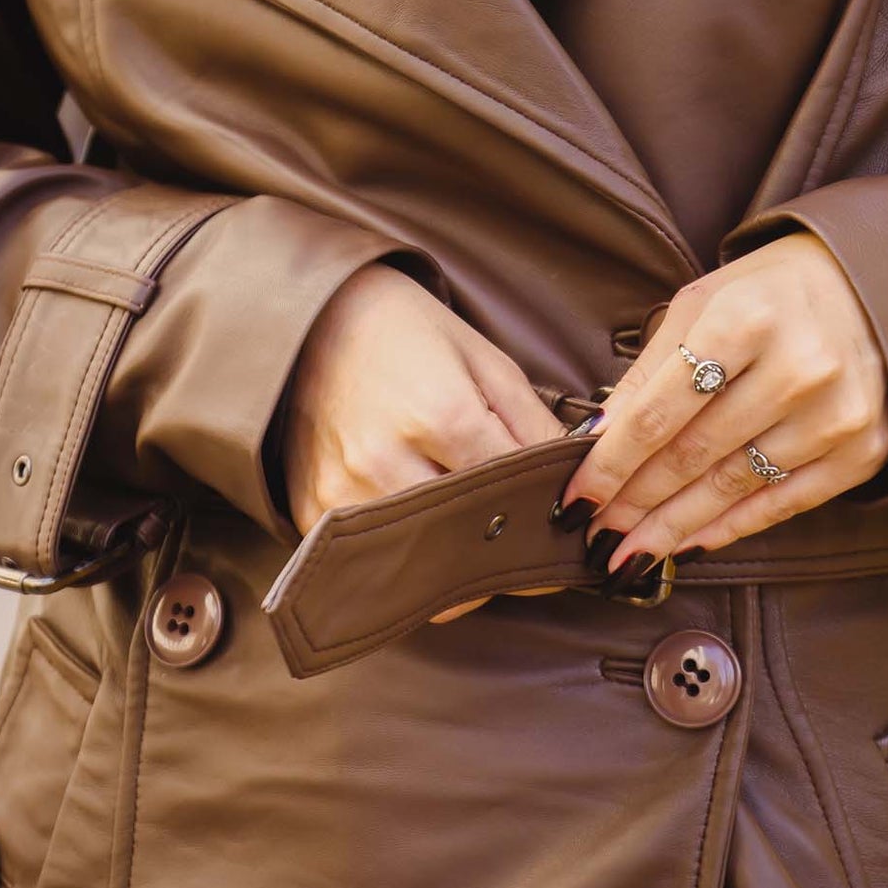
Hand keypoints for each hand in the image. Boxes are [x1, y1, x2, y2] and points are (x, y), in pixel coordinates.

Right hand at [281, 261, 569, 621]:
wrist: (311, 319)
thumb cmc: (406, 332)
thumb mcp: (485, 362)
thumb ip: (533, 425)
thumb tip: (577, 479)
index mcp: (440, 415)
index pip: (511, 497)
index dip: (540, 517)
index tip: (556, 530)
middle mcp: (385, 462)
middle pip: (467, 543)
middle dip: (499, 553)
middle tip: (517, 548)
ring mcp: (343, 492)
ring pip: (420, 568)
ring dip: (454, 566)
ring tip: (467, 539)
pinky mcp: (311, 510)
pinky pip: (373, 564)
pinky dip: (404, 561)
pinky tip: (418, 533)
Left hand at [556, 232, 887, 583]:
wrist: (870, 285)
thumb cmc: (768, 293)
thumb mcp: (698, 307)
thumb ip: (647, 374)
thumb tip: (593, 441)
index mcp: (745, 320)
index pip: (658, 413)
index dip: (610, 464)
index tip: (575, 499)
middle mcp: (797, 368)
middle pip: (693, 455)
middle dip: (634, 502)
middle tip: (595, 533)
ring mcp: (835, 414)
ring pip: (733, 487)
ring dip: (673, 527)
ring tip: (630, 551)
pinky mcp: (862, 449)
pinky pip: (783, 503)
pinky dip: (730, 527)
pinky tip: (689, 543)